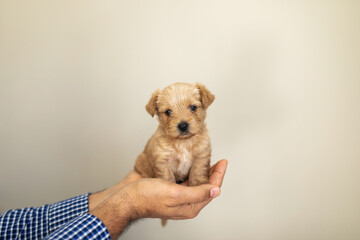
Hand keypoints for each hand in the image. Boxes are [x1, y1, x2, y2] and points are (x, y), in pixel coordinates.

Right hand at [90, 159, 227, 238]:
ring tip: (208, 160)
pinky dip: (191, 172)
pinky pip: (185, 180)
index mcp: (190, 207)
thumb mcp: (175, 194)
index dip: (219, 175)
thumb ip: (197, 193)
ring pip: (196, 183)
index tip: (223, 162)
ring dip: (202, 171)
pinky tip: (191, 164)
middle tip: (218, 160)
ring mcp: (178, 196)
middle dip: (213, 173)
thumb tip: (216, 190)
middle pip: (205, 186)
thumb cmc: (147, 197)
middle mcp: (185, 203)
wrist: (127, 197)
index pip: (211, 190)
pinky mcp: (170, 189)